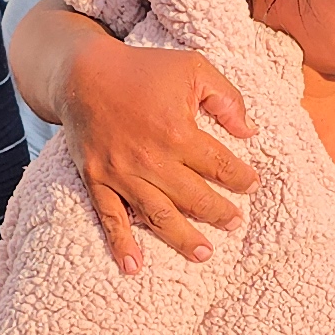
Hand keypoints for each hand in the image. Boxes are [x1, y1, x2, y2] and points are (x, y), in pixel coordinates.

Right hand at [60, 38, 256, 271]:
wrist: (82, 73)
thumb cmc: (142, 68)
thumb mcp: (193, 68)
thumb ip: (226, 98)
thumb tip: (250, 131)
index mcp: (177, 132)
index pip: (218, 165)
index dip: (240, 178)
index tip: (251, 185)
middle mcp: (151, 159)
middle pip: (193, 197)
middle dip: (219, 213)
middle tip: (235, 223)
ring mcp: (122, 173)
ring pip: (158, 215)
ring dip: (182, 238)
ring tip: (204, 254)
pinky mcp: (97, 180)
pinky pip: (110, 217)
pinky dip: (121, 244)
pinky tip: (134, 266)